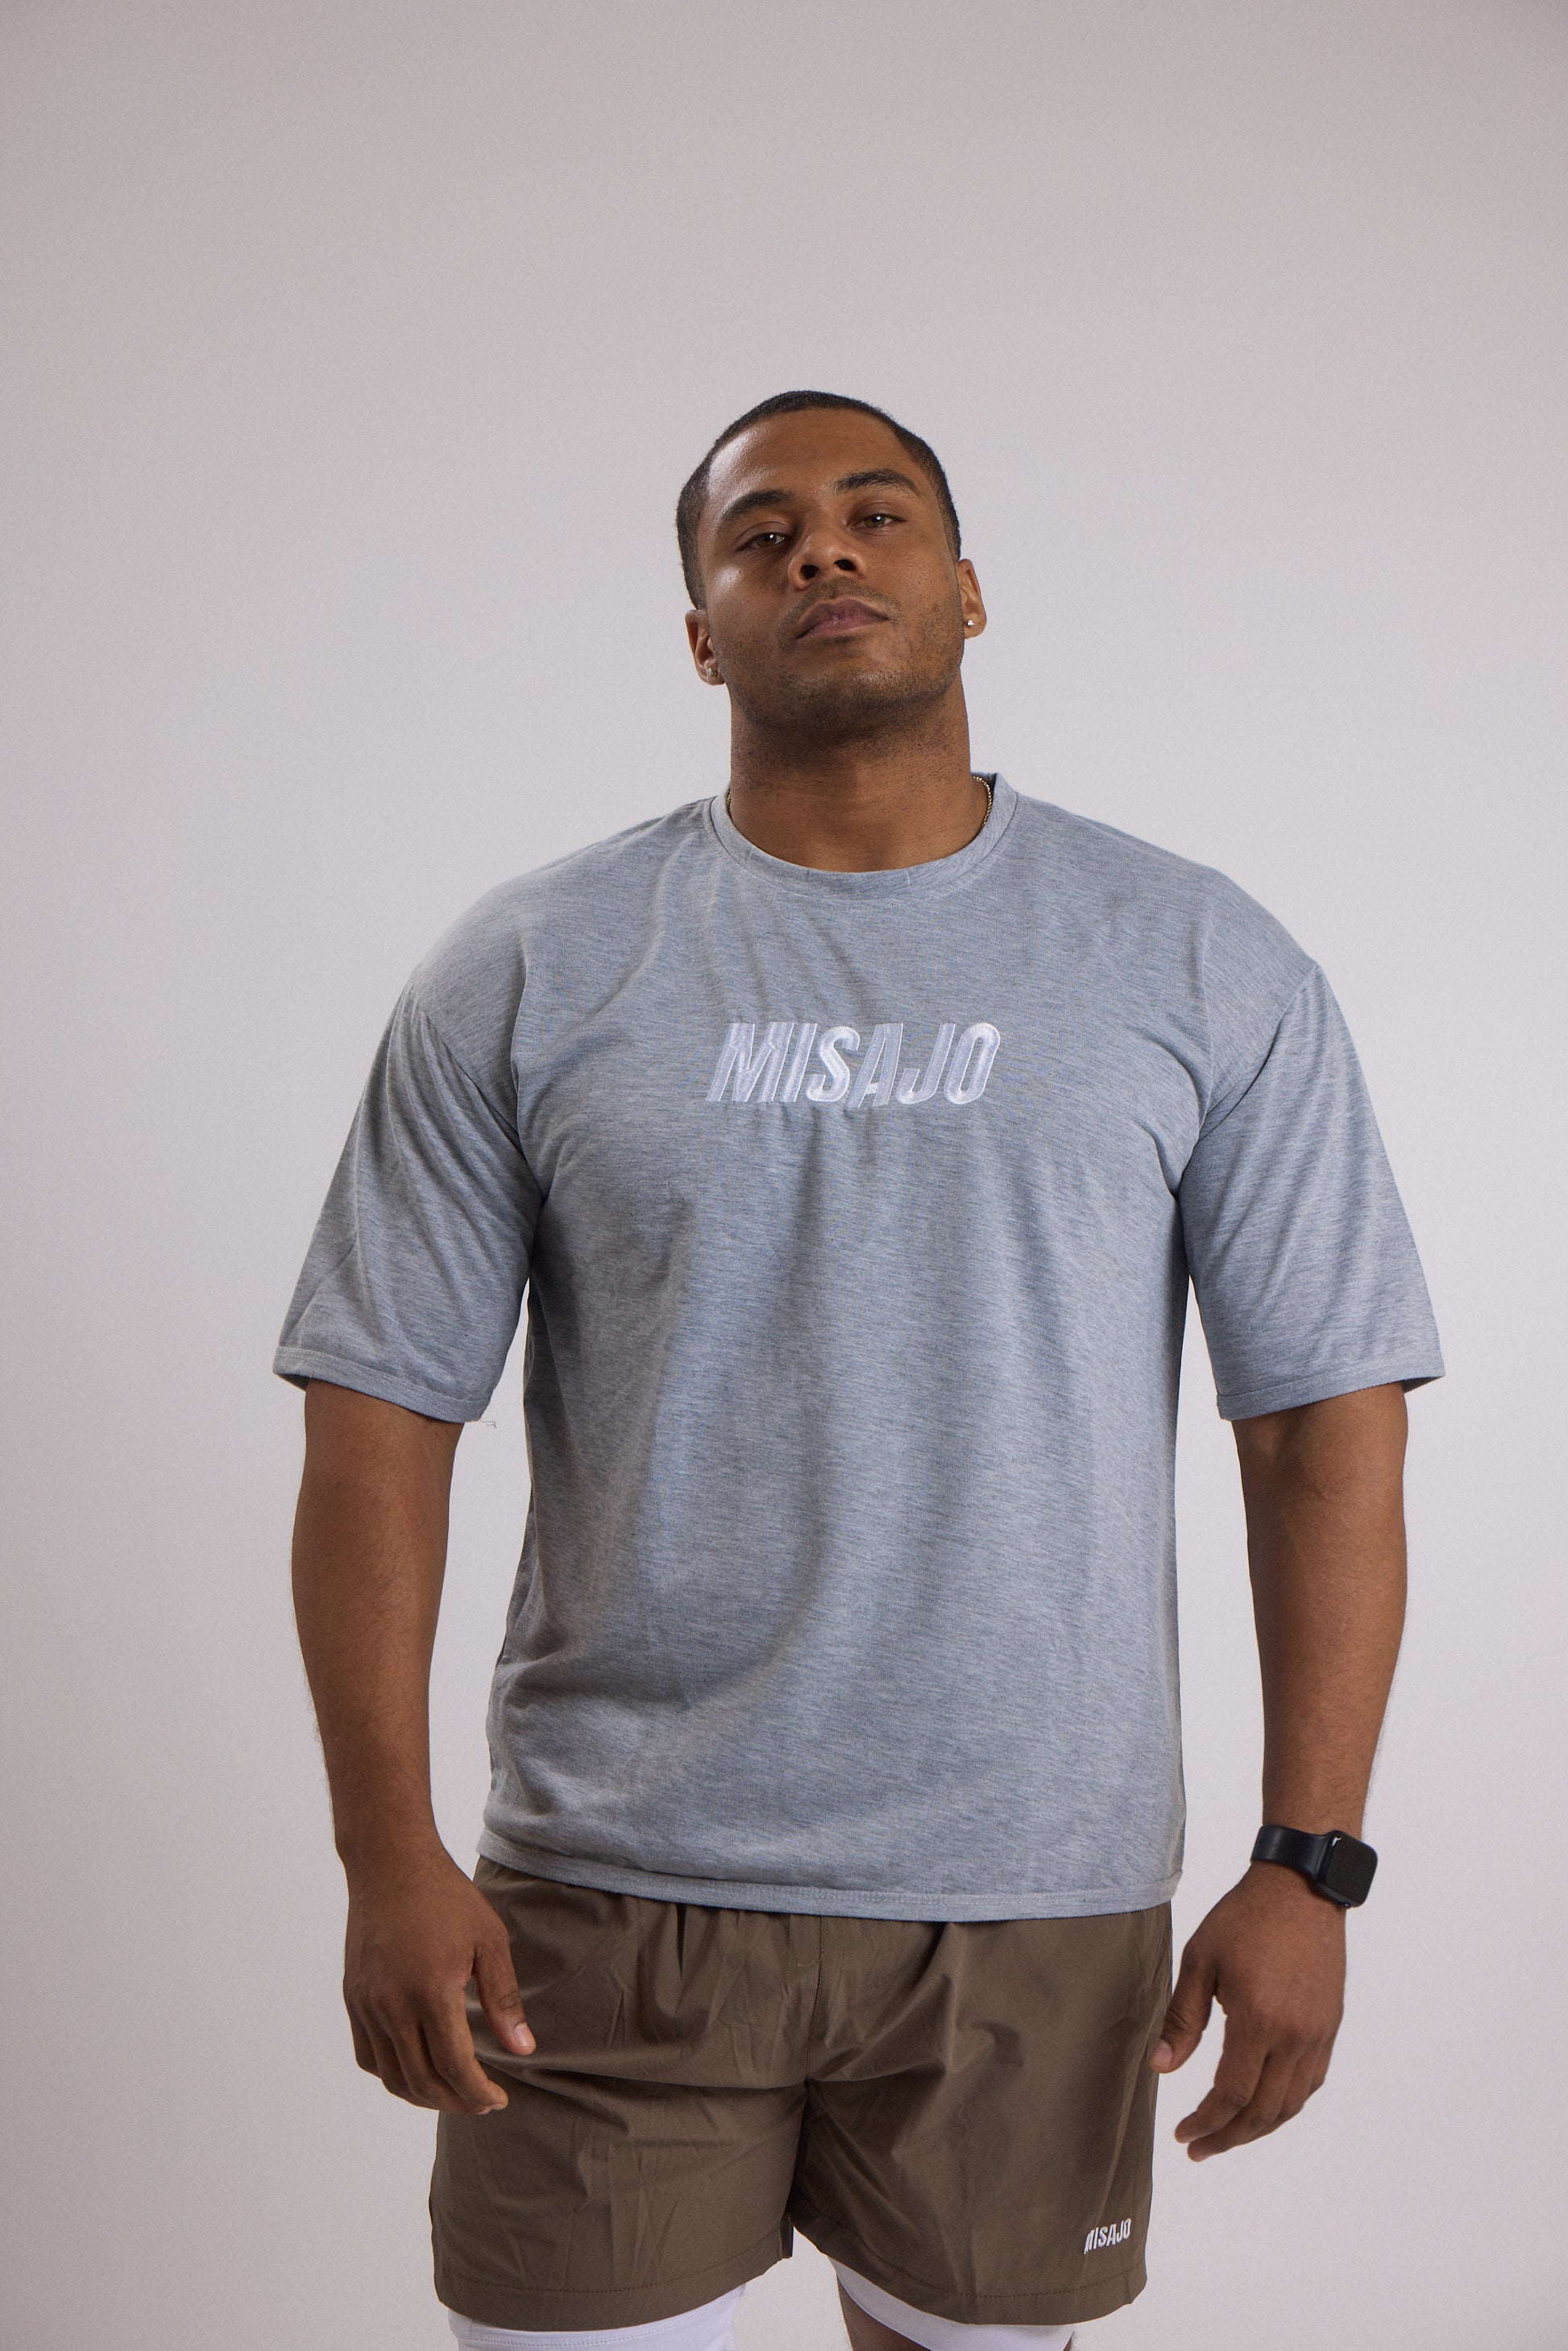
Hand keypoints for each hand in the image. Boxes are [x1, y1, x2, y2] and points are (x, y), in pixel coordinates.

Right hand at [342, 1844, 533, 2112]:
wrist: (390, 1865)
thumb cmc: (446, 1898)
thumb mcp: (489, 1941)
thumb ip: (504, 2000)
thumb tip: (522, 2050)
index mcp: (431, 1992)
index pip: (454, 2068)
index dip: (478, 2093)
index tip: (499, 2100)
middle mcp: (392, 2006)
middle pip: (421, 2082)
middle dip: (455, 2102)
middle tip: (482, 2102)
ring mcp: (367, 2005)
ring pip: (391, 2077)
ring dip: (424, 2095)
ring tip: (453, 2091)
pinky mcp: (353, 1999)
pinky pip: (368, 2056)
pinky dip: (393, 2074)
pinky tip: (418, 2067)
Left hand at [1151, 1863, 1345, 2158]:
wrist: (1301, 1888)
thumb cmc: (1245, 1918)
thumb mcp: (1200, 1959)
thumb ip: (1182, 2019)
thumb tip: (1161, 2068)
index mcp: (1259, 2020)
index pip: (1231, 2094)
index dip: (1206, 2122)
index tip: (1183, 2135)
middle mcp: (1295, 2036)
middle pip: (1263, 2111)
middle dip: (1228, 2137)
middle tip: (1199, 2148)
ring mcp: (1318, 2035)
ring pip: (1290, 2104)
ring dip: (1257, 2128)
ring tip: (1226, 2134)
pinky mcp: (1329, 2028)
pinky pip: (1310, 2083)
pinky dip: (1284, 2105)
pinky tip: (1262, 2105)